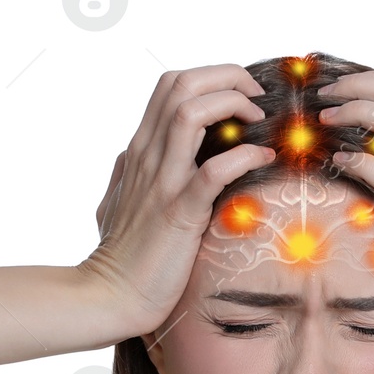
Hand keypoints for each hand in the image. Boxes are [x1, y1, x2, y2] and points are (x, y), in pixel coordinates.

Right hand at [82, 64, 275, 336]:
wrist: (110, 297)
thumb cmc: (120, 257)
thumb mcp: (117, 202)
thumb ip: (127, 174)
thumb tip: (129, 160)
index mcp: (138, 151)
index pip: (170, 86)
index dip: (211, 78)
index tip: (241, 98)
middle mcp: (146, 156)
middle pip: (181, 84)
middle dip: (226, 77)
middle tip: (256, 99)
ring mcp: (161, 182)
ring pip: (189, 111)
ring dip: (232, 104)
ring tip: (259, 121)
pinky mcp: (178, 213)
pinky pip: (214, 170)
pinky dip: (244, 157)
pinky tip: (263, 161)